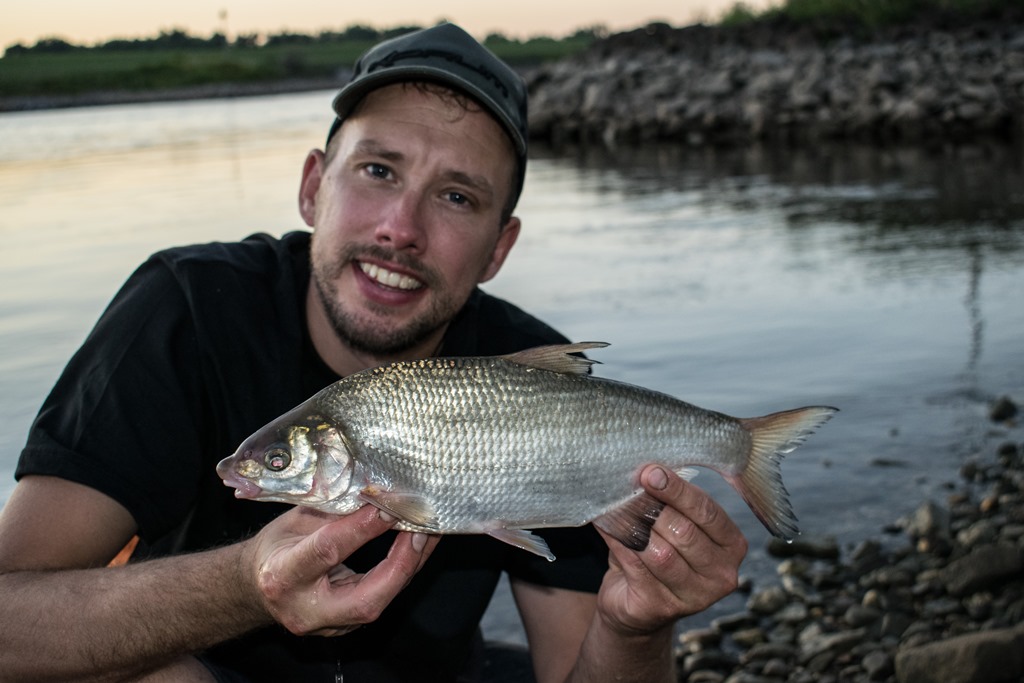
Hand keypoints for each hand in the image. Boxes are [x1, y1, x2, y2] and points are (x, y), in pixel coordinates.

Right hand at [243, 505, 438, 635]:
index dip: (363, 528)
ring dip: (409, 566)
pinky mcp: (345, 627)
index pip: (328, 551)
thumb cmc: (276, 547)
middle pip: (365, 599)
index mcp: (283, 576)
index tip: (389, 505)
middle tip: (422, 529)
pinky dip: (401, 573)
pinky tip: (417, 548)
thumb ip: (332, 510)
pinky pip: (380, 600)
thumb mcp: (295, 520)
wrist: (257, 588)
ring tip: (430, 532)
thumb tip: (373, 491)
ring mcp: (327, 626)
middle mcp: (306, 610)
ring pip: (379, 603)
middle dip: (400, 564)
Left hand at [594, 465, 747, 635]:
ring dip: (633, 525)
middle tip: (629, 488)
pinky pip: (636, 566)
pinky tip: (605, 524)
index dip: (678, 490)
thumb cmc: (659, 552)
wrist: (636, 603)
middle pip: (685, 532)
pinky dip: (617, 541)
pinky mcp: (661, 608)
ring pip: (660, 552)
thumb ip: (668, 501)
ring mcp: (694, 597)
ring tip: (615, 506)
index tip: (651, 472)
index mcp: (732, 546)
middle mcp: (721, 574)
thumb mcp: (672, 524)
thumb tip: (646, 470)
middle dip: (653, 507)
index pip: (708, 512)